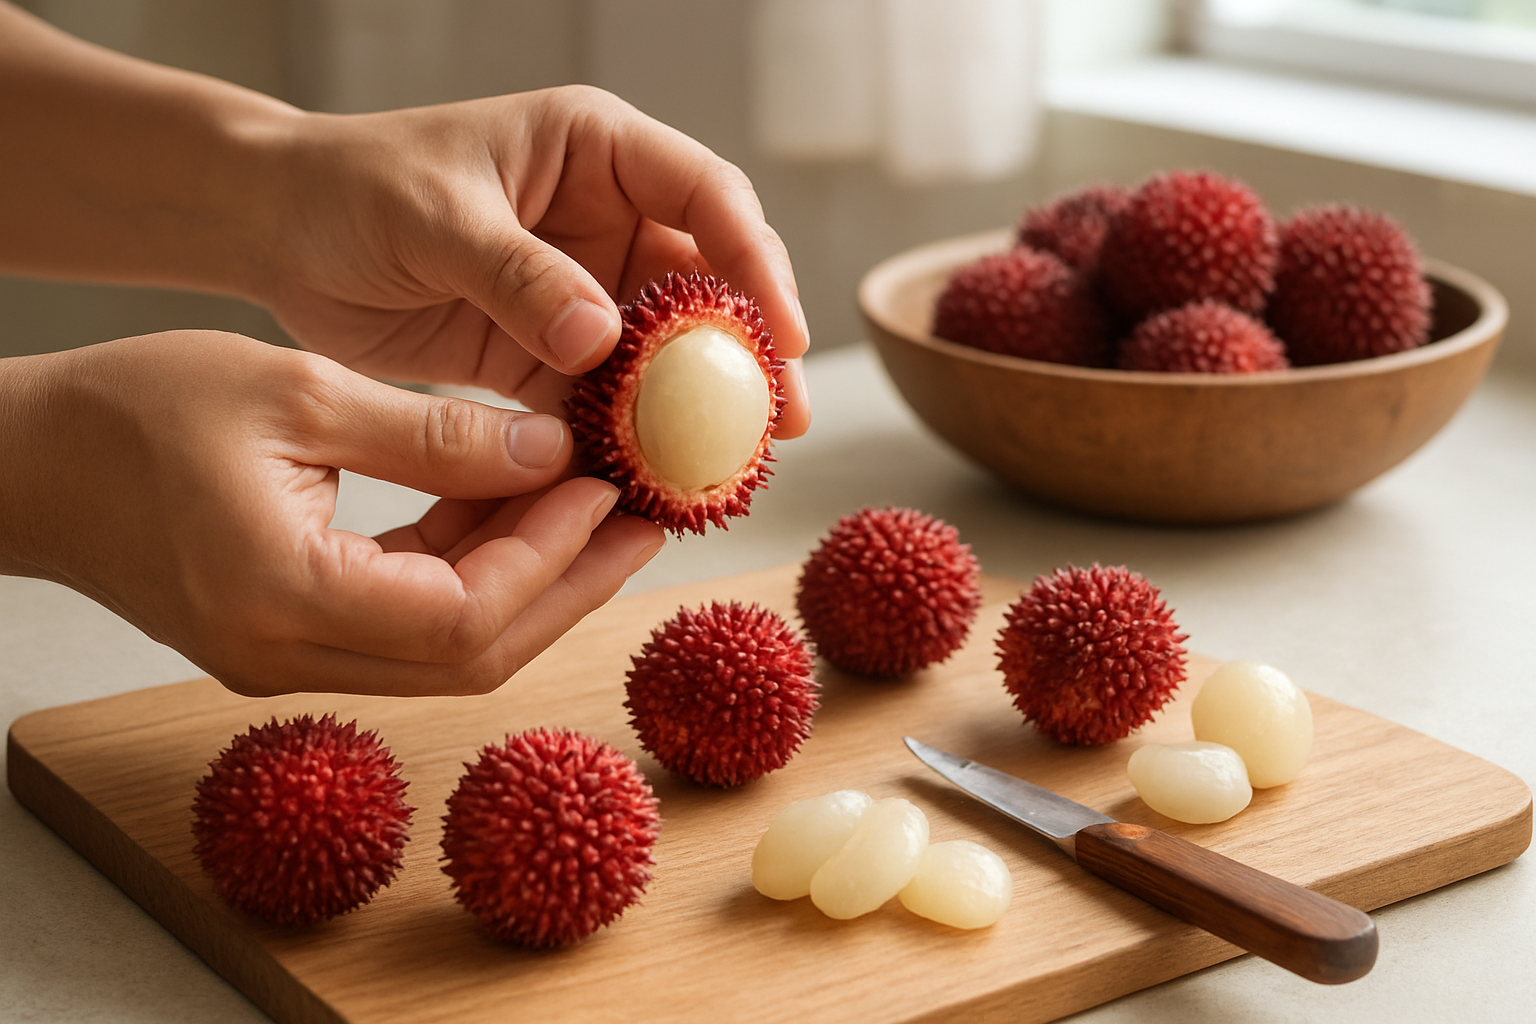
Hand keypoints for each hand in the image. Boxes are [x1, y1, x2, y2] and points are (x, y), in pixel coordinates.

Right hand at [0, 332, 664, 696]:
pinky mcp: (291, 641)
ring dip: (530, 581)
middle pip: (473, 654)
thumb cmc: (133, 410)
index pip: (464, 614)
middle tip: (639, 519)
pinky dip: (471, 573)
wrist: (30, 461)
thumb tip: (551, 455)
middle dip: (568, 585)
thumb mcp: (298, 392)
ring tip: (593, 508)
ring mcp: (289, 661)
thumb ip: (432, 434)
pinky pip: (409, 625)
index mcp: (284, 599)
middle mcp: (290, 656)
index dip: (553, 557)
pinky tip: (511, 511)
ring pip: (450, 648)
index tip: (609, 489)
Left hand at [251, 86, 811, 435]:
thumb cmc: (352, 190)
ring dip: (702, 407)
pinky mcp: (549, 352)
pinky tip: (658, 480)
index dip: (755, 263)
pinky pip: (609, 398)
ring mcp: (583, 289)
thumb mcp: (433, 217)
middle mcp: (606, 218)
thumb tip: (604, 338)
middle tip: (783, 420)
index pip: (706, 196)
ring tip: (737, 464)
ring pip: (669, 351)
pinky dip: (633, 438)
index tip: (780, 333)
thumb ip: (516, 273)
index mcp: (595, 152)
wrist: (280, 233)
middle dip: (752, 351)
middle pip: (710, 283)